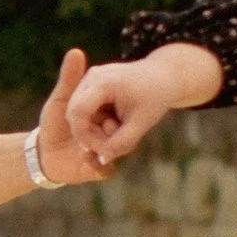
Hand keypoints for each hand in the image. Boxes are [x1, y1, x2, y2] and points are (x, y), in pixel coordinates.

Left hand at [33, 49, 115, 188]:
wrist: (42, 156)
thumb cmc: (52, 125)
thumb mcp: (61, 99)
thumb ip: (70, 78)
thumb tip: (75, 51)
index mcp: (105, 114)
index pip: (117, 111)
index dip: (107, 110)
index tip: (94, 109)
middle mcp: (110, 132)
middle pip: (121, 131)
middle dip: (108, 130)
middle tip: (92, 129)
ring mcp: (107, 151)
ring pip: (116, 149)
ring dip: (101, 146)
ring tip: (84, 146)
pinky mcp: (101, 170)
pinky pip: (107, 169)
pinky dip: (99, 165)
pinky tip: (85, 159)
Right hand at [66, 41, 223, 168]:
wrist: (163, 75)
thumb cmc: (155, 98)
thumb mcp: (141, 123)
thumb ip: (121, 143)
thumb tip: (101, 160)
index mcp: (103, 83)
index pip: (78, 112)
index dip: (83, 135)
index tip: (96, 150)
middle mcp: (92, 76)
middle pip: (73, 112)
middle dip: (86, 133)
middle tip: (108, 144)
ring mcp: (90, 77)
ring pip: (76, 110)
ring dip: (90, 127)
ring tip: (114, 131)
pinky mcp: (92, 82)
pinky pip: (83, 106)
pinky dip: (93, 119)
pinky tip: (111, 123)